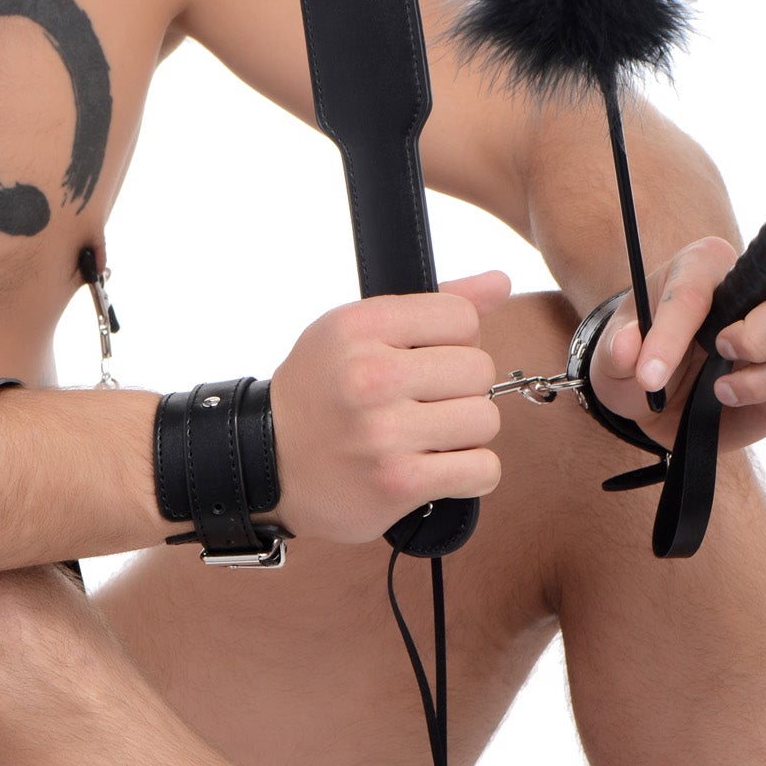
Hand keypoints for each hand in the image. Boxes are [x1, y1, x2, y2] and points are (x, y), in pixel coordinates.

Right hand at [267, 270, 509, 540]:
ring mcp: (384, 433)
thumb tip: (500, 282)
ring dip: (466, 433)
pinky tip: (437, 467)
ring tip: (428, 435)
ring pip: (485, 420)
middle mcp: (370, 376)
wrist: (265, 464)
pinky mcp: (398, 482)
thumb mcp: (355, 331)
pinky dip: (469, 472)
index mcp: (360, 327)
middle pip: (479, 370)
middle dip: (461, 389)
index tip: (424, 361)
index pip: (461, 317)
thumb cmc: (320, 392)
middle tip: (425, 402)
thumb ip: (431, 305)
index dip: (453, 341)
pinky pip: (482, 469)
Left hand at [590, 237, 765, 452]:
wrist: (647, 402)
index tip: (650, 373)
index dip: (677, 329)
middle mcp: (755, 298)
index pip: (703, 284)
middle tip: (721, 354)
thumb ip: (618, 347)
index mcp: (704, 269)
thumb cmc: (634, 360)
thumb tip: (628, 350)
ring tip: (721, 395)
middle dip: (759, 334)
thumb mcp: (611, 355)